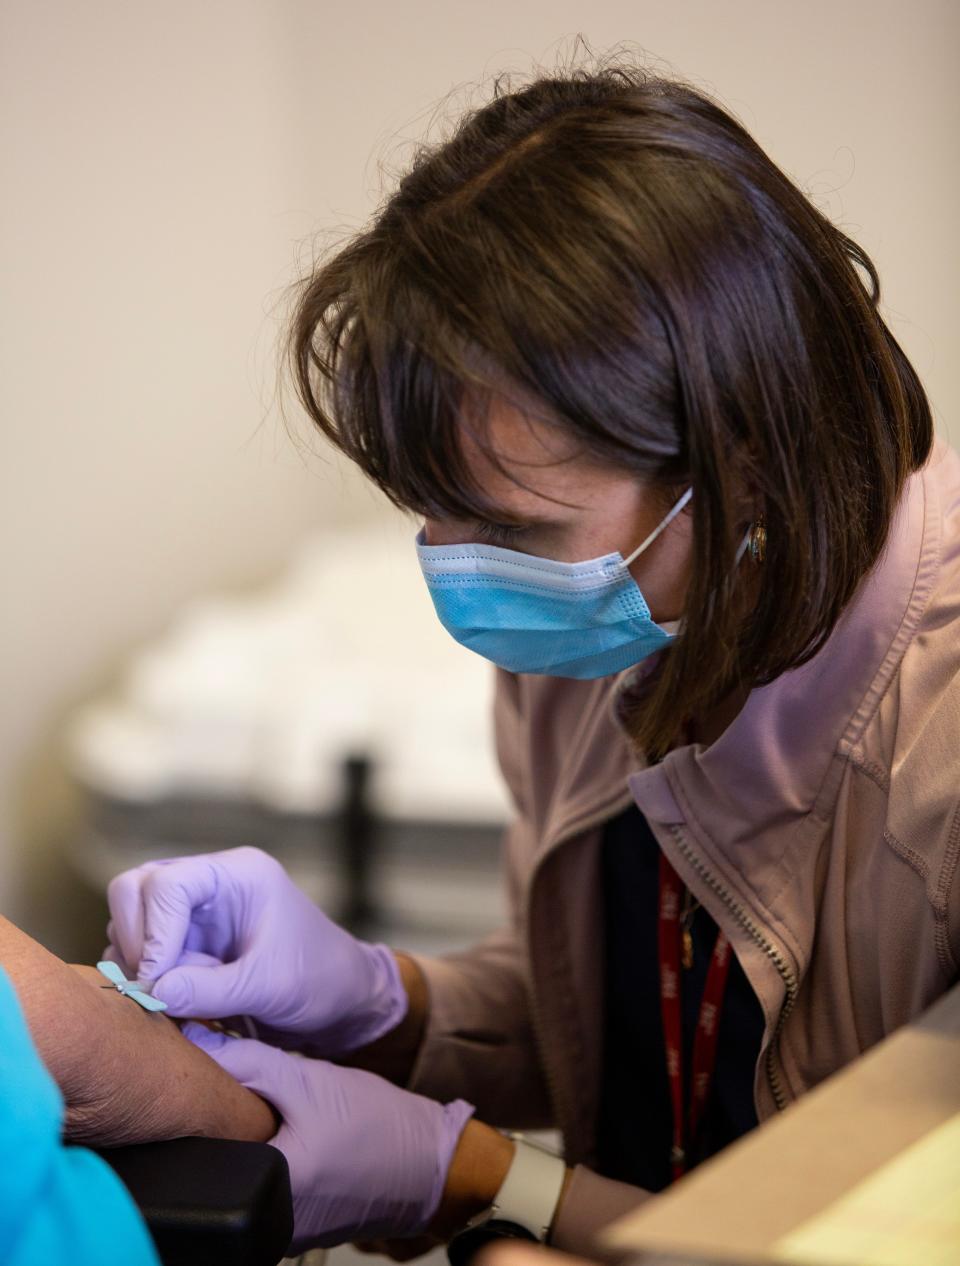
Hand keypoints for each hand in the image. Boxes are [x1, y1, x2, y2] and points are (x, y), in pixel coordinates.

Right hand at [104, 846, 406, 1053]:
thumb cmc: (318, 980)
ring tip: (173, 996)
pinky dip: (143, 974)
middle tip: (150, 987)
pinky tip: (172, 1000)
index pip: (168, 884)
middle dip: (134, 940)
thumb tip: (151, 990)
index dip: (152, 933)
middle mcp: (210, 882)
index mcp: (239, 874)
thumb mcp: (269, 987)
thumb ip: (210, 989)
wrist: (338, 999)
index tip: (155, 981)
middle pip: (136, 889)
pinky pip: (139, 947)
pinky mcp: (185, 938)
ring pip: (130, 917)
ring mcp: (194, 909)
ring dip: (136, 961)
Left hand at [182, 1023, 474, 1251]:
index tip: (202, 1076)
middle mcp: (266, 1220)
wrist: (427, 1161)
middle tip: (237, 1088)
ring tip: (261, 1109)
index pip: (203, 1143)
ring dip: (239, 1141)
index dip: (198, 1104)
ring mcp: (278, 1229)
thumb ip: (250, 1061)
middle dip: (220, 1123)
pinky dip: (261, 1157)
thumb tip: (197, 1038)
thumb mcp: (309, 1081)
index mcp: (267, 1188)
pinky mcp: (290, 1226)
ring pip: (235, 1175)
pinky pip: (258, 1186)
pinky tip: (281, 1134)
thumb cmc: (376, 1125)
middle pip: (216, 1163)